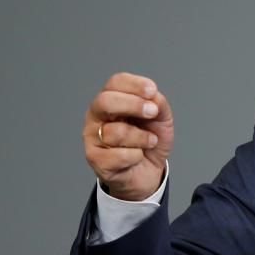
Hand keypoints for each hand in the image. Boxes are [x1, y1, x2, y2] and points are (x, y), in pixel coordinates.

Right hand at [83, 71, 173, 200]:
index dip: (134, 84)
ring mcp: (92, 137)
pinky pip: (119, 155)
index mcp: (112, 100)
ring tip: (149, 142)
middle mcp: (97, 116)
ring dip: (143, 138)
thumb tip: (153, 96)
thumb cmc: (149, 142)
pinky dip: (136, 156)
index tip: (152, 91)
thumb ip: (158, 103)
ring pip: (117, 132)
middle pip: (105, 101)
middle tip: (152, 113)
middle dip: (134, 105)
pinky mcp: (95, 159)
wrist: (148, 172)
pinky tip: (137, 157)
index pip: (115, 82)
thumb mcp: (161, 119)